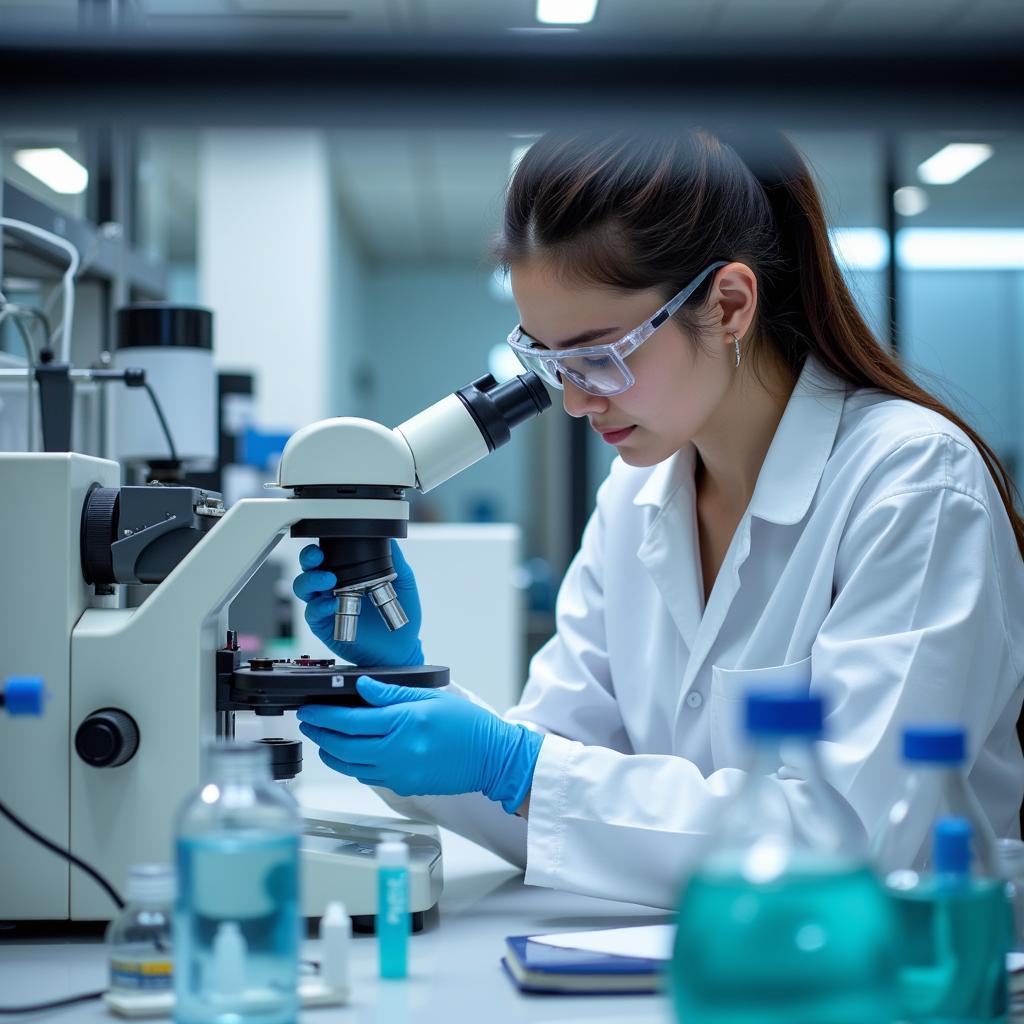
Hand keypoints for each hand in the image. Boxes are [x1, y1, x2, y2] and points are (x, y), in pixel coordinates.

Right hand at [292, 540, 423, 666]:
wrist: (401, 648)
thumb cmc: (402, 615)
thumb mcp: (403, 582)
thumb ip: (396, 561)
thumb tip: (390, 538)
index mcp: (350, 573)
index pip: (328, 555)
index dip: (322, 547)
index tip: (326, 544)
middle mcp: (333, 587)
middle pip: (309, 568)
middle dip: (309, 559)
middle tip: (318, 558)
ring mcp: (327, 605)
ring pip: (304, 588)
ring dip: (311, 580)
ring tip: (329, 580)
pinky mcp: (324, 625)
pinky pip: (312, 613)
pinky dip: (319, 606)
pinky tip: (331, 604)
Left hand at [297, 677, 542, 813]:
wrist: (491, 758)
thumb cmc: (467, 725)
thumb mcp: (431, 697)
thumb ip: (392, 693)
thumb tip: (361, 687)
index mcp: (403, 723)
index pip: (350, 721)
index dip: (324, 715)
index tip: (310, 709)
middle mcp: (397, 751)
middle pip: (343, 746)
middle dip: (320, 733)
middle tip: (309, 721)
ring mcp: (398, 772)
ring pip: (350, 766)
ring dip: (331, 752)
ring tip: (322, 739)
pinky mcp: (403, 786)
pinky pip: (367, 776)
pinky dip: (352, 765)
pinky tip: (349, 754)